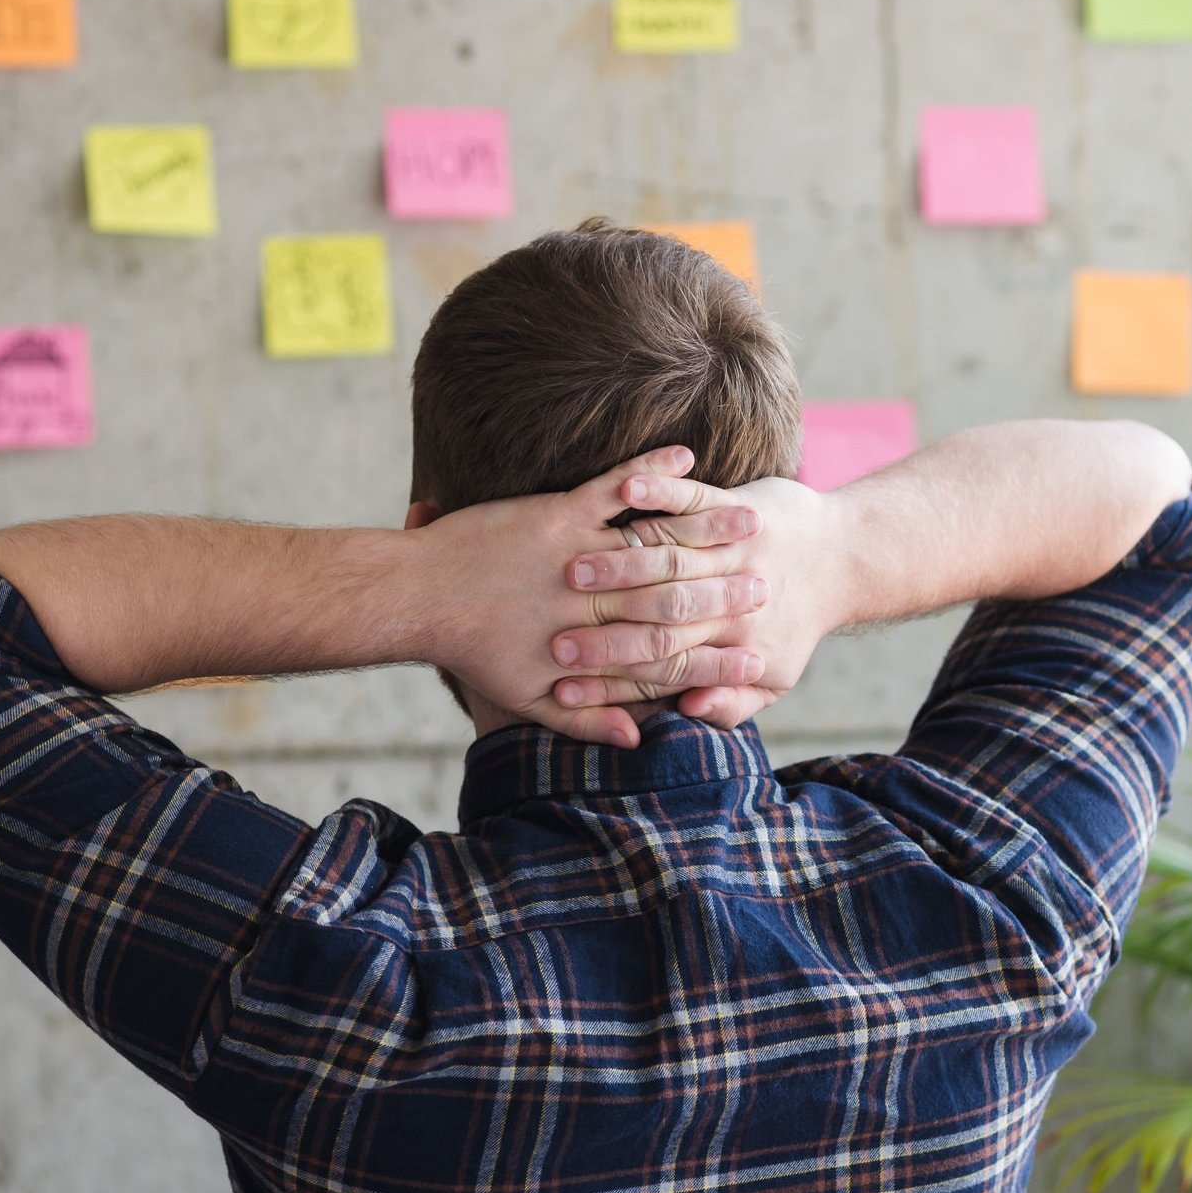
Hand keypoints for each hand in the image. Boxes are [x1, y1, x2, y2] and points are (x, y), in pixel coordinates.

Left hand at [411, 448, 772, 747]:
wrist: (418, 598)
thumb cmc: (469, 650)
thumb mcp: (526, 698)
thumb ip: (583, 719)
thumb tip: (633, 738)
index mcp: (593, 649)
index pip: (669, 660)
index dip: (717, 660)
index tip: (759, 659)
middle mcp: (595, 604)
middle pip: (677, 599)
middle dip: (730, 591)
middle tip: (773, 582)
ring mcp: (580, 555)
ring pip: (657, 544)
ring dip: (708, 527)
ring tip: (751, 518)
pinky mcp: (558, 514)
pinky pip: (613, 488)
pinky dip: (651, 471)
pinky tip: (686, 454)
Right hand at [546, 472, 840, 728]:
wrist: (844, 558)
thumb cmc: (794, 625)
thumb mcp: (772, 678)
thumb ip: (730, 704)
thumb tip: (690, 710)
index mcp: (734, 645)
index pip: (662, 667)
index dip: (610, 681)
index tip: (561, 688)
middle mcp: (731, 597)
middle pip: (659, 614)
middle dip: (602, 629)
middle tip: (552, 639)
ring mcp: (734, 548)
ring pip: (670, 556)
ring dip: (619, 562)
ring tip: (573, 569)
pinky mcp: (735, 505)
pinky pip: (693, 497)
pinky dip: (660, 487)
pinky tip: (628, 489)